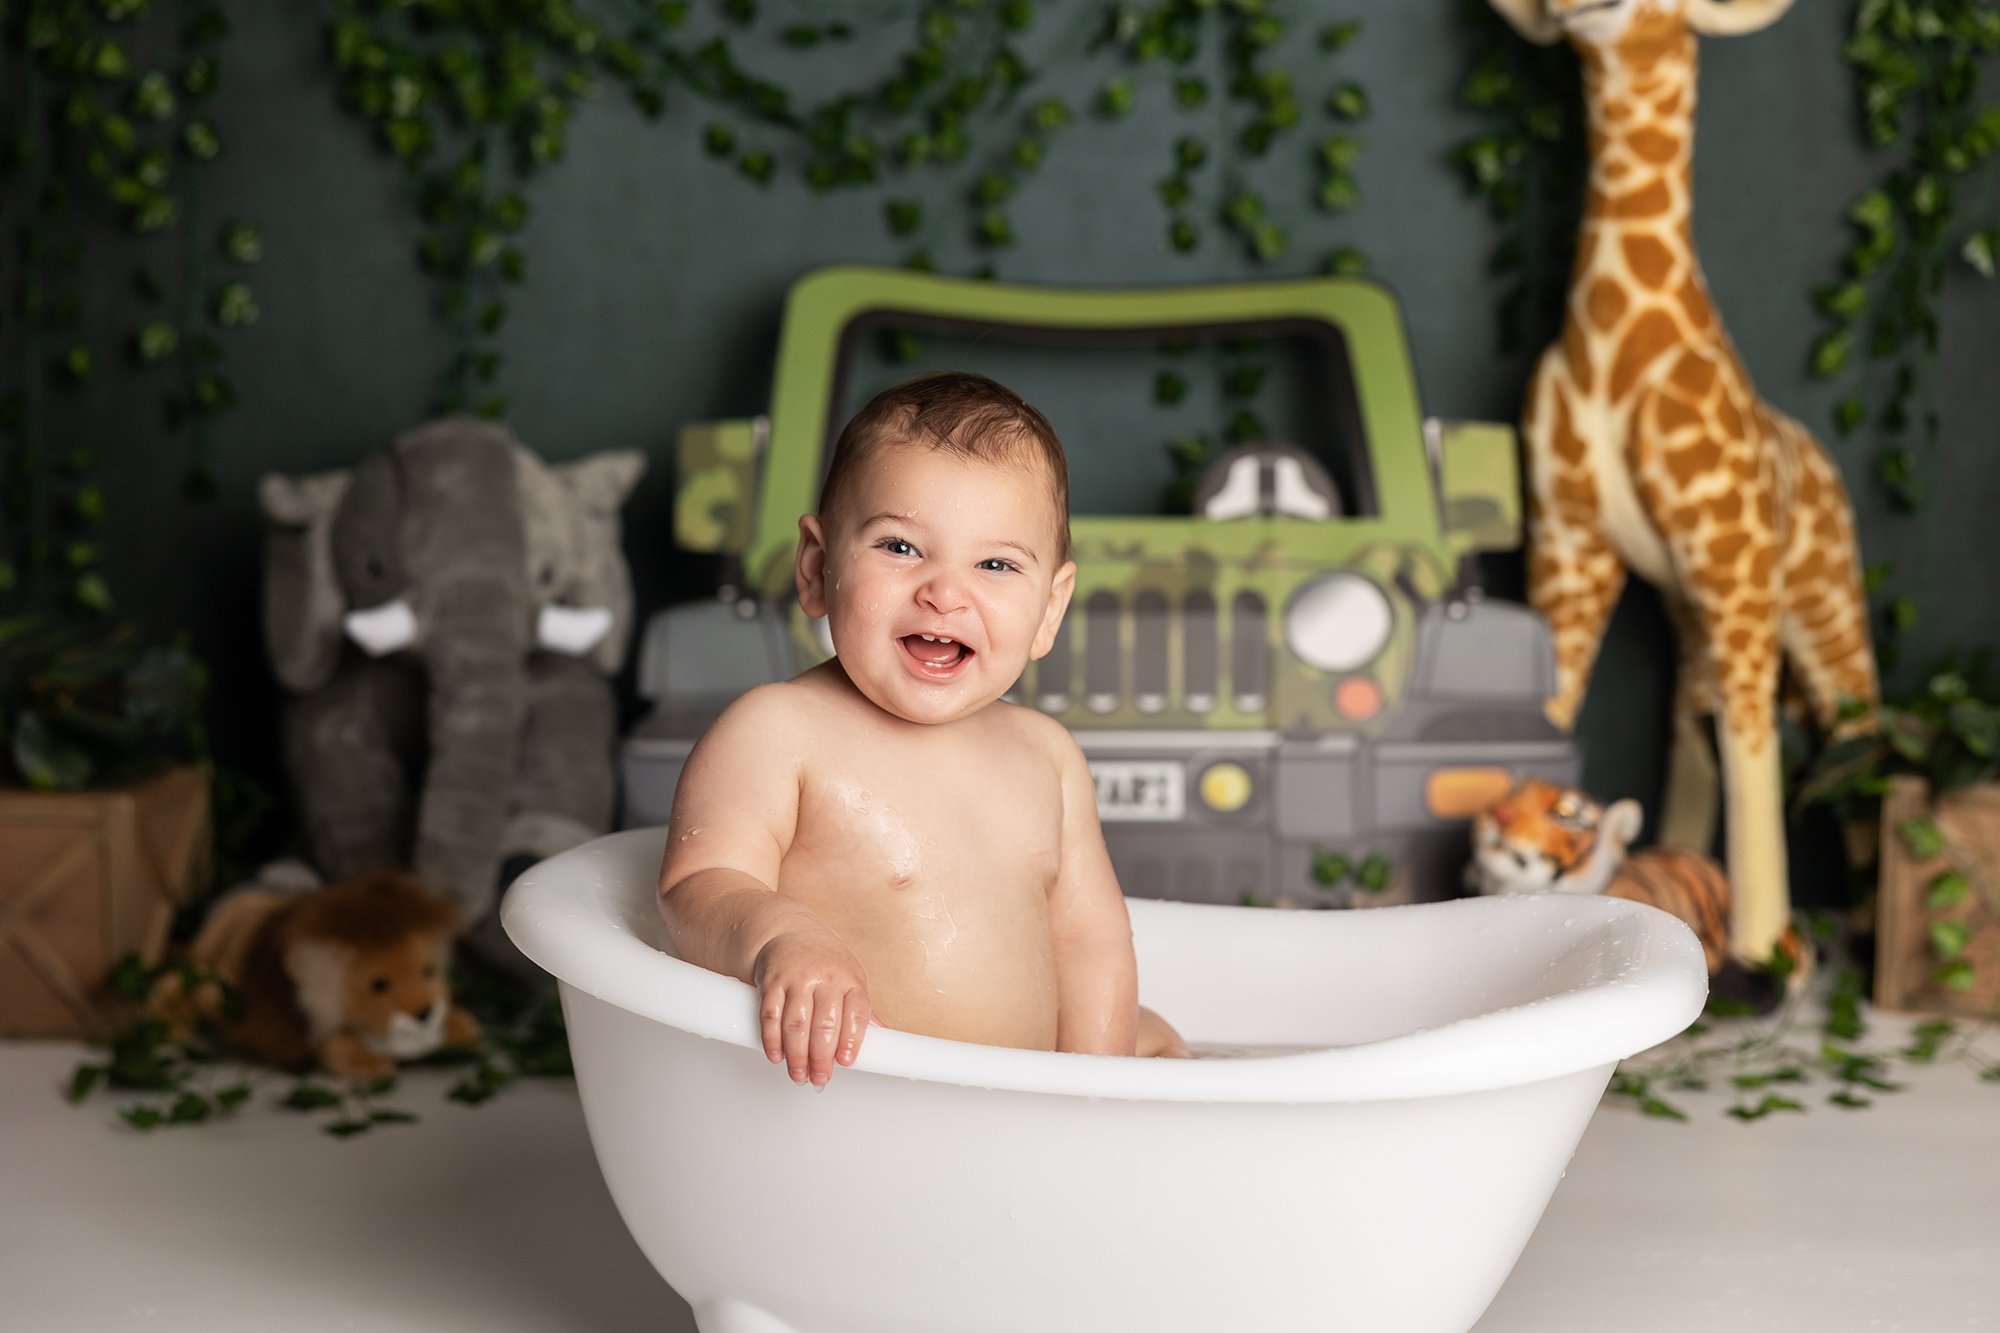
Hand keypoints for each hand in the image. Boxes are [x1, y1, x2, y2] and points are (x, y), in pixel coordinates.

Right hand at [752, 928, 873, 1086]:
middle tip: (820, 1078)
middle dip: (821, 1057)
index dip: (852, 1040)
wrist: (789, 930)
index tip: (846, 1061)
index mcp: (850, 979)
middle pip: (824, 1024)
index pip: (856, 1013)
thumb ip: (861, 1010)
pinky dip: (772, 1039)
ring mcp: (797, 979)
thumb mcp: (851, 977)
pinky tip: (776, 1055)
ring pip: (796, 1024)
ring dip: (796, 1055)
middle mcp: (825, 977)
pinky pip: (770, 1015)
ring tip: (799, 1074)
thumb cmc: (824, 959)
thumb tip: (885, 1036)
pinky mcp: (772, 982)